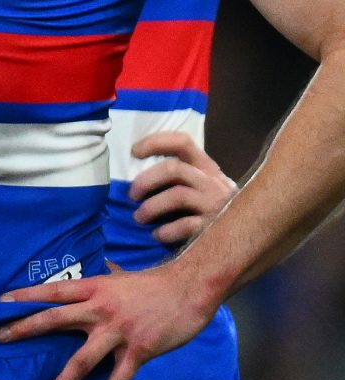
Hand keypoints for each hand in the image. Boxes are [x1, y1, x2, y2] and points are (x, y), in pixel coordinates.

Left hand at [0, 263, 219, 379]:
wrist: (191, 289)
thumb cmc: (154, 284)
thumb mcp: (121, 277)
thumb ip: (103, 280)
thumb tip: (97, 269)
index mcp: (94, 289)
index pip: (53, 291)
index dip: (25, 296)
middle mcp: (100, 309)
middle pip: (55, 320)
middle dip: (25, 329)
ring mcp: (118, 332)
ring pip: (82, 360)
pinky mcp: (137, 351)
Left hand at [126, 130, 235, 247]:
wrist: (247, 238)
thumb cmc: (213, 210)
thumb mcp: (201, 187)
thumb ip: (178, 177)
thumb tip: (136, 182)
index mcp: (206, 167)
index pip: (182, 142)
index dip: (156, 142)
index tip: (134, 152)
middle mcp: (213, 182)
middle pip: (173, 168)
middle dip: (146, 180)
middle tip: (132, 195)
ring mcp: (216, 204)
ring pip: (177, 196)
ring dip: (151, 207)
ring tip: (139, 218)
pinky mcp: (216, 228)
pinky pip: (186, 225)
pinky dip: (166, 231)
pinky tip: (158, 235)